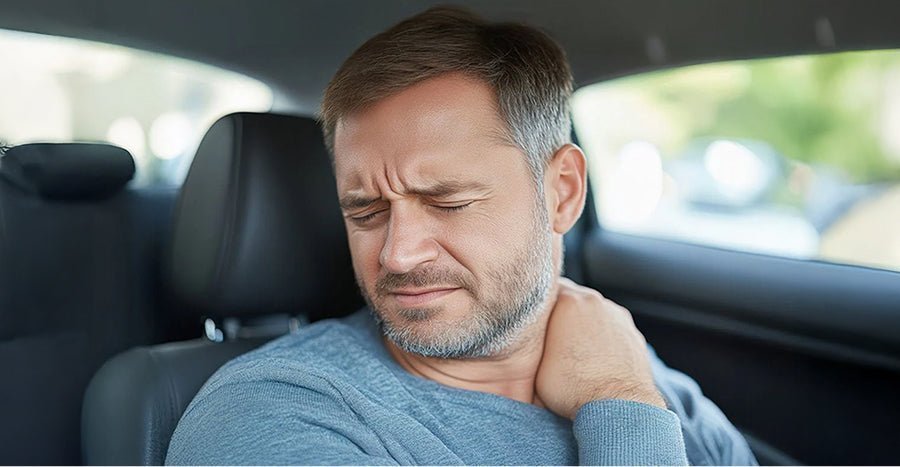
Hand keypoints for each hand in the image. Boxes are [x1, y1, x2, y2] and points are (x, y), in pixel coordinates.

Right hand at [535, 278, 665, 418]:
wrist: (618, 407)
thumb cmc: (573, 388)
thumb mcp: (534, 366)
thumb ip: (532, 344)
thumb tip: (524, 347)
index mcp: (568, 301)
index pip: (546, 289)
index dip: (536, 304)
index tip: (531, 318)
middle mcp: (595, 302)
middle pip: (571, 299)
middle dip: (561, 314)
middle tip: (550, 336)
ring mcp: (617, 317)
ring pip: (593, 314)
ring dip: (583, 327)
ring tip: (573, 353)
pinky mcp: (633, 335)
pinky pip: (611, 331)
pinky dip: (602, 341)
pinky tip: (594, 360)